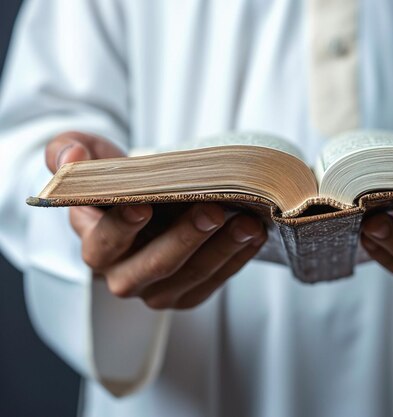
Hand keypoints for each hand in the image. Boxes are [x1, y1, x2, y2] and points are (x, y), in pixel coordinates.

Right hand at [46, 132, 266, 308]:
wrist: (149, 207)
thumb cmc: (121, 185)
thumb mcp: (92, 161)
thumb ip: (69, 153)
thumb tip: (71, 157)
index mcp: (96, 244)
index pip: (103, 242)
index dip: (120, 227)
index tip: (142, 205)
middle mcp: (123, 276)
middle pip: (153, 266)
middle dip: (184, 239)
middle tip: (212, 211)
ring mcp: (158, 290)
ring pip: (190, 277)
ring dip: (221, 251)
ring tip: (246, 223)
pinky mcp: (188, 295)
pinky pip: (214, 283)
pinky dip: (236, 260)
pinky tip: (254, 234)